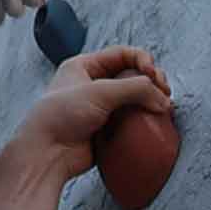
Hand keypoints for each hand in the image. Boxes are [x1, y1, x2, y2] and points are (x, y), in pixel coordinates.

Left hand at [12, 44, 168, 180]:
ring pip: (135, 99)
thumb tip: (163, 100)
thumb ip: (134, 89)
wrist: (46, 155)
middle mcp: (93, 84)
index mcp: (85, 66)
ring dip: (151, 101)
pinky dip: (145, 120)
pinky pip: (132, 120)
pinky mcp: (107, 129)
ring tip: (164, 109)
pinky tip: (155, 123)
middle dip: (152, 81)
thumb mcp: (99, 92)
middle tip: (163, 92)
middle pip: (133, 75)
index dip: (142, 60)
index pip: (123, 54)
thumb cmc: (61, 117)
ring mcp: (101, 108)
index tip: (153, 75)